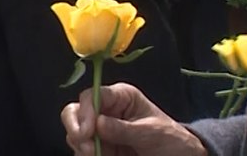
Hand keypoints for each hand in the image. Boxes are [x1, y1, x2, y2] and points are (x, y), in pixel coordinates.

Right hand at [61, 83, 207, 155]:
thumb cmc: (171, 139)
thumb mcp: (151, 132)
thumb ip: (123, 129)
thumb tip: (97, 123)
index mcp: (120, 97)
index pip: (92, 96)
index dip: (85, 111)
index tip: (86, 132)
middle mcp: (105, 110)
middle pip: (75, 111)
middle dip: (76, 129)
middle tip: (87, 148)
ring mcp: (101, 129)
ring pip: (75, 132)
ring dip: (80, 145)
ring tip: (95, 155)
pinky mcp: (101, 146)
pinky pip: (82, 148)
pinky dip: (84, 154)